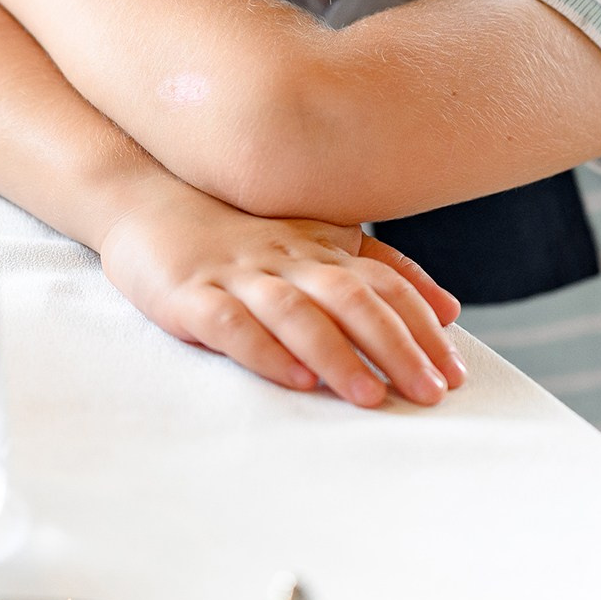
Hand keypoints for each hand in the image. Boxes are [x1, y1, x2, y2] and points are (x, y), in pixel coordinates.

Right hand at [96, 179, 465, 408]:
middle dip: (396, 346)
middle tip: (430, 393)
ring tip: (370, 397)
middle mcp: (287, 258)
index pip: (385, 285)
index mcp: (320, 248)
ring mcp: (238, 275)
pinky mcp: (190, 294)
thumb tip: (448, 309)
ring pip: (296, 312)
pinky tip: (294, 379)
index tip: (454, 373)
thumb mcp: (315, 244)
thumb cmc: (238, 234)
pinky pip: (230, 323)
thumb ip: (380, 271)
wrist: (145, 202)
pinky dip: (265, 350)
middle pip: (352, 299)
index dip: (423, 327)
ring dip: (338, 354)